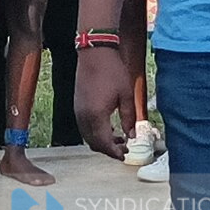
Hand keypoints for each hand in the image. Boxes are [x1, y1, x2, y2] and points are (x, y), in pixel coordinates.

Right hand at [73, 44, 133, 160]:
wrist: (95, 53)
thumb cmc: (113, 71)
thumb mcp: (126, 95)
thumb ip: (129, 117)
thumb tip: (132, 135)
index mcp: (96, 115)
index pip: (104, 143)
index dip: (114, 152)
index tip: (125, 156)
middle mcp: (83, 116)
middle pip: (94, 143)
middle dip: (108, 149)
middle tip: (124, 149)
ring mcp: (77, 111)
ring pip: (87, 136)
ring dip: (101, 141)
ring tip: (119, 138)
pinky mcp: (77, 105)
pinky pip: (84, 127)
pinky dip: (95, 132)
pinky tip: (109, 128)